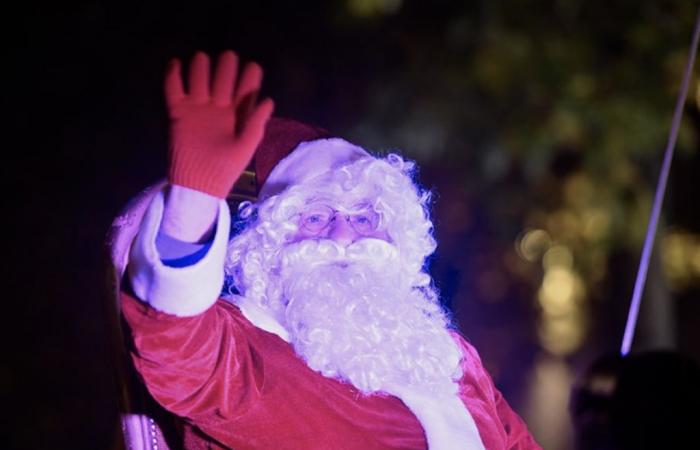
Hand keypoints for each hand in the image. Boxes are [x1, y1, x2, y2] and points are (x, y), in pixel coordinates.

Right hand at [166, 50, 273, 197]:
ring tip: (202, 59)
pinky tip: (176, 65)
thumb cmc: (225, 169)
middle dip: (225, 67)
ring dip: (200, 67)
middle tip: (228, 57)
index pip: (245, 90)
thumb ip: (255, 124)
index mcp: (237, 114)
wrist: (199, 185)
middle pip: (222, 79)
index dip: (249, 77)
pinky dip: (173, 76)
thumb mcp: (245, 147)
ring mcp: (197, 108)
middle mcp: (218, 107)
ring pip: (198, 79)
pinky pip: (173, 89)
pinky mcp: (178, 112)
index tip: (252, 67)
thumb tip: (269, 100)